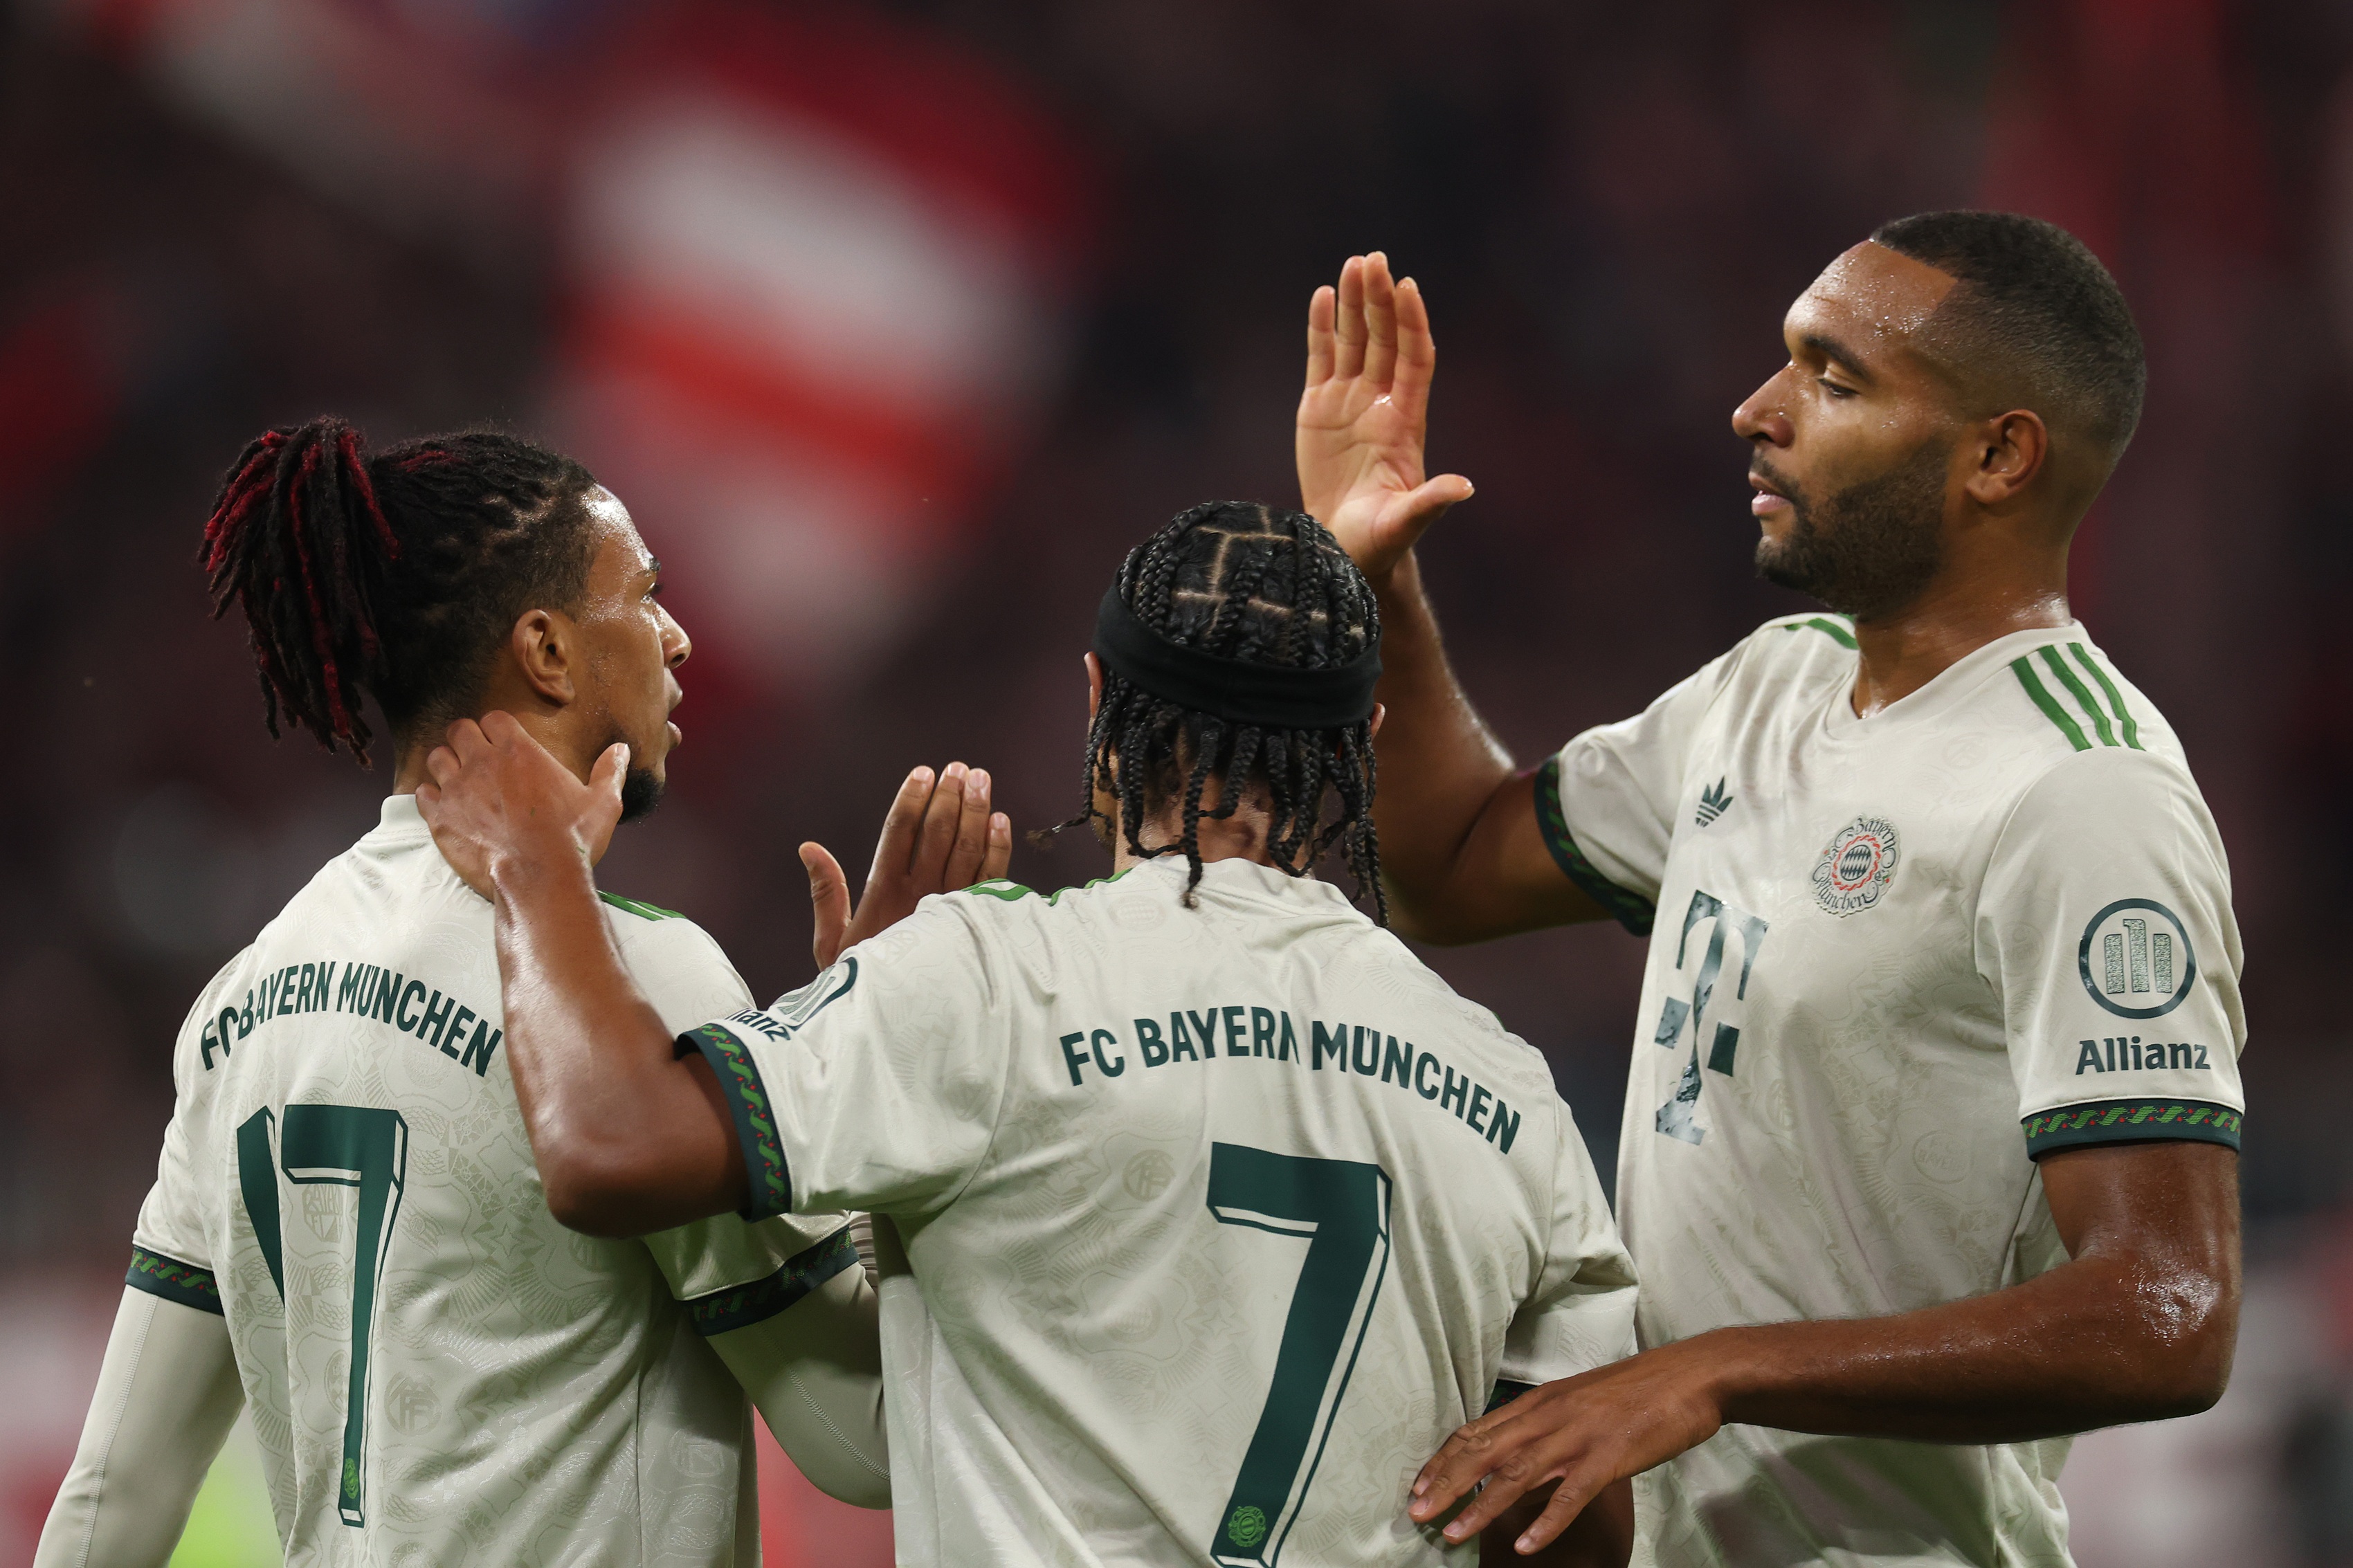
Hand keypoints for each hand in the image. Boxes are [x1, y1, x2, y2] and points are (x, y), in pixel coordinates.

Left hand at [415, 712, 624, 898]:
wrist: (537, 878)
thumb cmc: (571, 840)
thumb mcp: (602, 804)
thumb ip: (609, 772)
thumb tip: (620, 749)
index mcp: (520, 752)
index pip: (495, 718)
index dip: (498, 728)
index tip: (503, 741)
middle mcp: (483, 762)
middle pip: (460, 730)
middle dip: (467, 739)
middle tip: (477, 756)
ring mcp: (457, 789)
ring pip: (437, 757)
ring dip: (446, 764)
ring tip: (458, 778)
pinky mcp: (440, 817)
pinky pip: (422, 793)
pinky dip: (430, 796)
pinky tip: (444, 805)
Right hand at [802, 762, 1011, 967]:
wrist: (897, 1026)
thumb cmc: (862, 983)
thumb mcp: (832, 942)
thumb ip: (825, 892)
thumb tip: (808, 847)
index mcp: (884, 894)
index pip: (898, 834)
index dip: (912, 800)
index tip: (923, 773)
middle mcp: (921, 896)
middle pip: (938, 834)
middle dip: (950, 797)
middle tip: (960, 769)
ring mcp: (953, 908)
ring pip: (968, 849)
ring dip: (976, 812)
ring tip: (981, 780)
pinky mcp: (978, 925)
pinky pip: (992, 879)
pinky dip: (998, 849)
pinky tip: (1001, 821)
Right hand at [1297, 250, 1474, 582]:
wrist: (1343, 549)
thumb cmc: (1378, 541)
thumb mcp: (1404, 523)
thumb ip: (1430, 502)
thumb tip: (1464, 488)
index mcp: (1405, 423)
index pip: (1412, 359)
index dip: (1411, 323)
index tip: (1407, 288)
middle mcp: (1380, 404)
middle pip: (1383, 340)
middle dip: (1379, 300)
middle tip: (1374, 260)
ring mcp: (1350, 403)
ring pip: (1354, 342)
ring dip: (1355, 304)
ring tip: (1352, 264)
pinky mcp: (1319, 409)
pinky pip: (1323, 359)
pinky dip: (1323, 328)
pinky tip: (1324, 295)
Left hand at [1411, 1340, 1725, 1555]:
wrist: (1689, 1376)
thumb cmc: (1636, 1392)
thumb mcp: (1578, 1402)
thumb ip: (1545, 1425)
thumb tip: (1516, 1455)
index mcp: (1540, 1402)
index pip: (1477, 1431)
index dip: (1444, 1459)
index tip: (1417, 1486)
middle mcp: (1549, 1416)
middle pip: (1485, 1452)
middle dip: (1446, 1484)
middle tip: (1416, 1514)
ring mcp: (1578, 1436)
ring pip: (1516, 1474)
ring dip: (1481, 1507)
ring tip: (1452, 1534)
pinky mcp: (1608, 1457)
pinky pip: (1570, 1494)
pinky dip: (1545, 1521)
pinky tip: (1525, 1545)